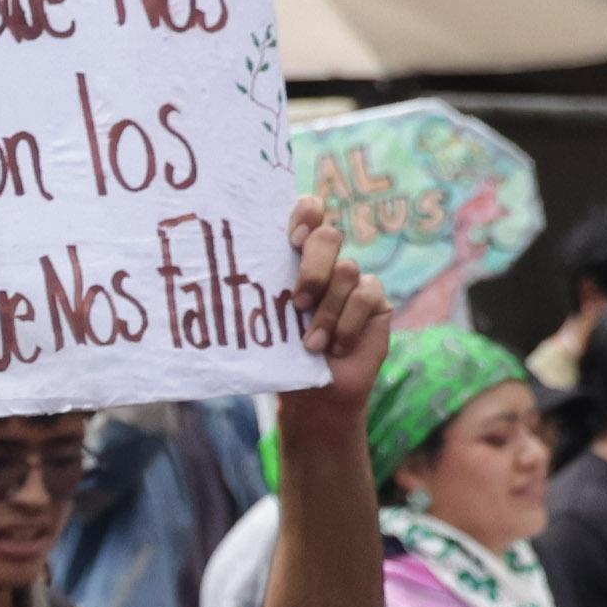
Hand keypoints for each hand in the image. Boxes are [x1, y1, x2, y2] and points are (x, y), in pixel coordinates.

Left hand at [274, 197, 392, 427]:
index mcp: (297, 258)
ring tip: (311, 344)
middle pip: (329, 236)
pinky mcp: (376, 301)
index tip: (293, 239)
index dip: (306, 213)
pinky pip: (366, 297)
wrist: (314, 394)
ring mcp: (354, 280)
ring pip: (347, 271)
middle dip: (313, 268)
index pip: (308, 212)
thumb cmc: (284, 356)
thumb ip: (264, 293)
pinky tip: (335, 348)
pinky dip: (346, 324)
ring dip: (326, 312)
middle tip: (298, 302)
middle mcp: (328, 262)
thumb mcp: (269, 322)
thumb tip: (230, 276)